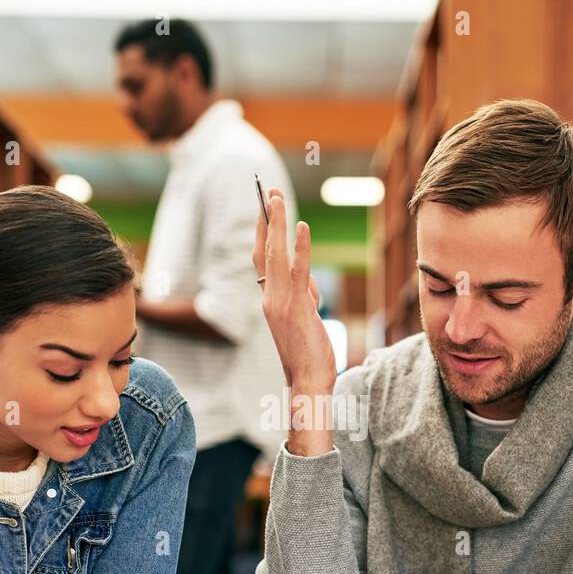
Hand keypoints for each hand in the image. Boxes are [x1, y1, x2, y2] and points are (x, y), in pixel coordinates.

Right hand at [252, 189, 336, 395]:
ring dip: (276, 223)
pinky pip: (298, 271)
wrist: (308, 383)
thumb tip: (309, 281)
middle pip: (264, 250)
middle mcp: (269, 298)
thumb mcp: (306, 319)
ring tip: (277, 197)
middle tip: (268, 190)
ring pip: (276, 255)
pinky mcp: (297, 307)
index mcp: (269, 301)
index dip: (263, 233)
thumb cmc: (309, 356)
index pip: (263, 260)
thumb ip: (305, 297)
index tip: (265, 209)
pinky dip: (299, 247)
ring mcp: (280, 302)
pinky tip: (301, 227)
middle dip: (266, 218)